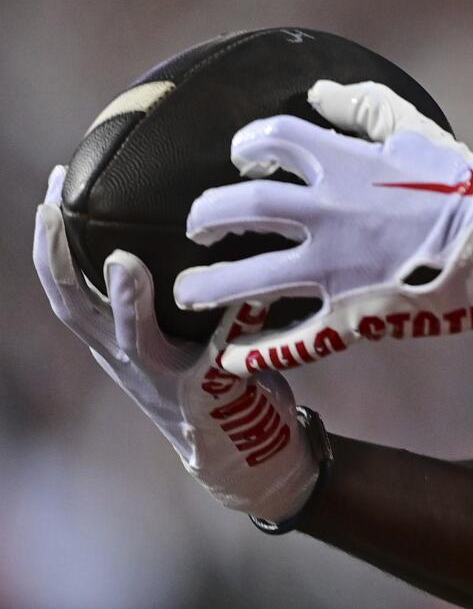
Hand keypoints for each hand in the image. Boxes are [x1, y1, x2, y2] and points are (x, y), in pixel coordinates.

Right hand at [33, 168, 321, 521]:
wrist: (243, 453)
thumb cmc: (211, 373)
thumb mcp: (173, 331)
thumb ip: (169, 290)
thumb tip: (190, 216)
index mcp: (113, 341)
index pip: (64, 289)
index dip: (49, 244)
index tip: (53, 189)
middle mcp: (127, 360)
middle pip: (74, 310)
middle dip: (57, 259)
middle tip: (55, 207)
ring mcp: (164, 379)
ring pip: (132, 340)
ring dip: (126, 301)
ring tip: (123, 262)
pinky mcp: (211, 393)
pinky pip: (223, 353)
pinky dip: (237, 318)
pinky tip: (252, 289)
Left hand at [175, 80, 472, 375]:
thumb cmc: (464, 186)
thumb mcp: (417, 132)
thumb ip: (364, 107)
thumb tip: (319, 91)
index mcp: (344, 165)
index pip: (272, 140)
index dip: (248, 145)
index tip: (245, 159)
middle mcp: (328, 214)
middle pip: (241, 209)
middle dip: (207, 216)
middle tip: (199, 226)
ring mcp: (335, 270)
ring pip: (250, 280)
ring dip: (209, 286)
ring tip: (189, 291)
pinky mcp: (351, 315)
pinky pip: (292, 340)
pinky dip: (257, 352)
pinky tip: (231, 357)